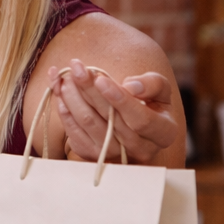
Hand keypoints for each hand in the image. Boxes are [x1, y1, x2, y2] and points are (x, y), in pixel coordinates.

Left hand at [49, 60, 179, 164]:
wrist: (136, 131)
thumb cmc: (151, 105)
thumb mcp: (161, 91)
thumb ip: (152, 84)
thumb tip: (130, 87)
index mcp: (163, 133)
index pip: (141, 119)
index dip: (120, 99)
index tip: (100, 79)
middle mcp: (140, 149)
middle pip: (109, 120)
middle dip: (89, 90)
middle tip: (76, 67)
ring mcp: (115, 155)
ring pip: (89, 125)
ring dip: (73, 98)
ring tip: (65, 76)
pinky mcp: (94, 156)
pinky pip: (75, 134)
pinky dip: (65, 112)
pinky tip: (60, 92)